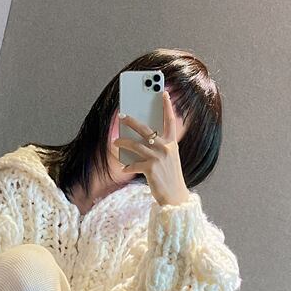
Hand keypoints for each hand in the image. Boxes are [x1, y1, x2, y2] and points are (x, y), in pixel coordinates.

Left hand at [113, 88, 190, 207]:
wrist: (175, 197)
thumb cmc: (169, 176)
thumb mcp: (168, 159)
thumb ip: (157, 147)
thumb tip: (137, 138)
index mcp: (172, 144)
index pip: (170, 121)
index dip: (167, 106)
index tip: (164, 93)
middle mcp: (166, 148)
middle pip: (145, 129)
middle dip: (132, 120)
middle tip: (122, 115)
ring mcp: (158, 158)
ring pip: (135, 144)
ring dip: (122, 141)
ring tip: (115, 140)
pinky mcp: (150, 168)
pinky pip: (133, 163)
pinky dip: (127, 165)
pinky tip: (124, 166)